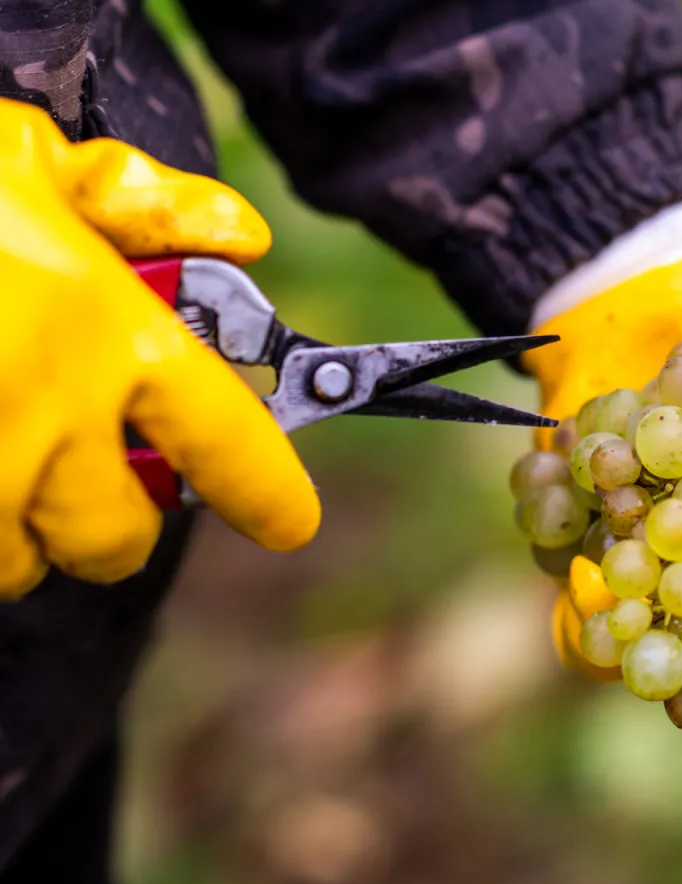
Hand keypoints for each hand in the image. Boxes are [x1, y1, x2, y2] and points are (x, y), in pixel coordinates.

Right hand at [0, 100, 319, 598]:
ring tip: (7, 468)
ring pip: (23, 563)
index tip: (289, 520)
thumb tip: (242, 236)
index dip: (271, 495)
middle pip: (119, 538)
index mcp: (111, 337)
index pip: (229, 444)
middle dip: (119, 523)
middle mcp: (51, 420)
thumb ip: (141, 202)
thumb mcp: (28, 158)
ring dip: (25, 534)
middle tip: (101, 484)